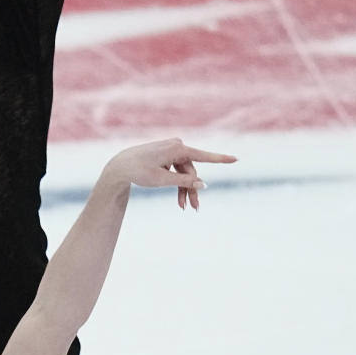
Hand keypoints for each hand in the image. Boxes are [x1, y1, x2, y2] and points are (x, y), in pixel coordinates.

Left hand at [103, 138, 236, 210]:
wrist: (120, 166)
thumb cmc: (140, 171)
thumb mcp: (163, 180)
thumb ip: (184, 182)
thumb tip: (204, 184)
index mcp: (177, 149)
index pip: (204, 156)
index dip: (220, 159)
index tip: (236, 159)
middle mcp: (177, 146)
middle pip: (192, 171)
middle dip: (192, 189)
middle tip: (194, 208)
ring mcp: (171, 150)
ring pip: (184, 172)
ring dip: (184, 189)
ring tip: (183, 207)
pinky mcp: (166, 155)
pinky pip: (177, 170)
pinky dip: (177, 182)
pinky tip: (178, 198)